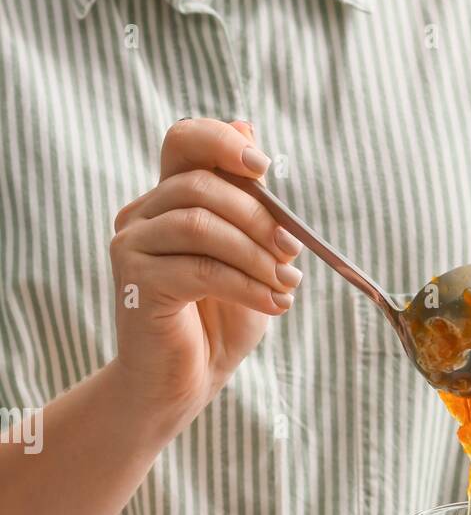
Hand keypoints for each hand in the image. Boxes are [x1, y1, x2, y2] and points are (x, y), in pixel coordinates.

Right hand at [109, 117, 302, 435]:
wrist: (186, 382)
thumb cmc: (220, 321)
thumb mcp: (249, 259)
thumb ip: (250, 206)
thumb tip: (251, 131)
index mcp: (168, 200)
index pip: (183, 141)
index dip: (221, 141)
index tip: (264, 168)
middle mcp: (142, 216)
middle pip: (201, 185)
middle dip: (258, 216)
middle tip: (293, 251)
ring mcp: (133, 247)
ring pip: (200, 224)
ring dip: (255, 254)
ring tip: (286, 285)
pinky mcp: (137, 282)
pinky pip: (200, 269)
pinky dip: (246, 285)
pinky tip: (275, 305)